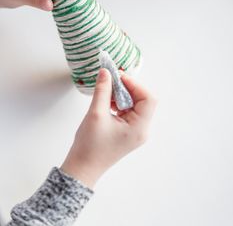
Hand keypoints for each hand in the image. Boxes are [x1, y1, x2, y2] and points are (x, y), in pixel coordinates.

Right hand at [61, 69, 155, 187]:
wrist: (82, 168)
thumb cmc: (89, 145)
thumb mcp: (96, 114)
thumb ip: (103, 90)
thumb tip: (105, 72)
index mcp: (139, 127)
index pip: (148, 99)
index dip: (135, 85)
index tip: (118, 77)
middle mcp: (142, 130)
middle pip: (143, 101)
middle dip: (127, 88)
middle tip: (111, 81)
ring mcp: (135, 132)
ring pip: (135, 105)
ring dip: (122, 95)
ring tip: (106, 92)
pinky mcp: (127, 132)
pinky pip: (128, 111)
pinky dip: (119, 103)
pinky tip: (107, 101)